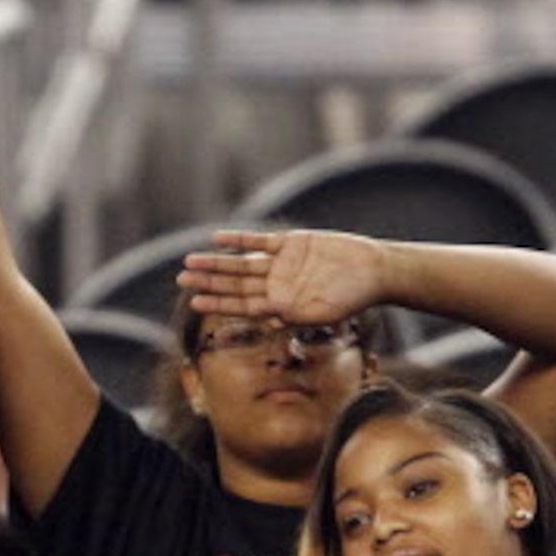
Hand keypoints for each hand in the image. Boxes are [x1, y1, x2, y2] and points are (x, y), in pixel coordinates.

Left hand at [176, 228, 390, 325]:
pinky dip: (239, 240)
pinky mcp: (291, 243)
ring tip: (190, 262)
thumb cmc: (352, 299)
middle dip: (208, 283)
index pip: (241, 305)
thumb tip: (265, 316)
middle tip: (180, 280)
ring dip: (216, 263)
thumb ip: (293, 314)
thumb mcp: (323, 313)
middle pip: (234, 284)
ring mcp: (281, 264)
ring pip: (240, 264)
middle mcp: (275, 284)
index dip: (217, 304)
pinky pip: (259, 241)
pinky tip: (216, 239)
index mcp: (280, 305)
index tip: (195, 303)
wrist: (375, 270)